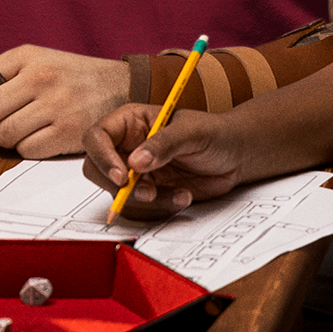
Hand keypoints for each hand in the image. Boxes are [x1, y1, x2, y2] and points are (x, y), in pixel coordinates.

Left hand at [0, 47, 128, 157]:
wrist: (121, 86)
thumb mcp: (37, 61)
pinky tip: (38, 139)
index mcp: (25, 56)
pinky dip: (26, 150)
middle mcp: (39, 77)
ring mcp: (55, 105)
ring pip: (2, 136)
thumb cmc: (71, 78)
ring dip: (3, 142)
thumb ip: (1, 80)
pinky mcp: (69, 131)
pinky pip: (26, 150)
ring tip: (19, 133)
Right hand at [80, 104, 248, 208]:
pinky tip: (184, 195)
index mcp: (130, 123)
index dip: (102, 157)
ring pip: (119, 195)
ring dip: (149, 201)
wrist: (235, 156)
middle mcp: (127, 147)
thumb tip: (135, 161)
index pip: (97, 137)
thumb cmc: (215, 133)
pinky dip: (162, 207)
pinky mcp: (149, 192)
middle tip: (148, 192)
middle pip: (97, 169)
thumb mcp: (192, 131)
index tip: (122, 176)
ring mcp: (136, 172)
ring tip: (181, 191)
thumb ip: (163, 143)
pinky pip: (141, 208)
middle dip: (119, 186)